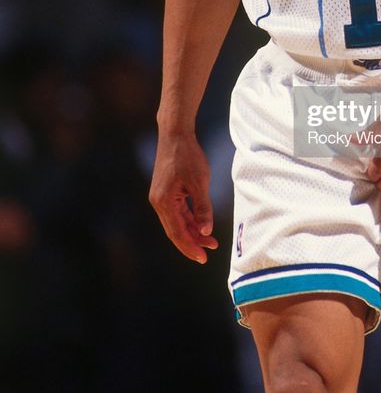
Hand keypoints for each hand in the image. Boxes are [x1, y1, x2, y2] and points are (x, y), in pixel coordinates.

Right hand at [149, 132, 218, 262]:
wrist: (175, 134)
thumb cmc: (187, 156)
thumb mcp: (199, 182)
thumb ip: (202, 208)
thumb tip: (206, 231)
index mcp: (164, 202)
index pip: (177, 233)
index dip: (190, 247)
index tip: (203, 258)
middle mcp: (158, 202)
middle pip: (175, 230)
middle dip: (192, 242)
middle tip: (209, 252)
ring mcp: (161, 196)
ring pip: (177, 221)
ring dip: (192, 230)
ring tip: (210, 239)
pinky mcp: (166, 191)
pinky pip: (178, 211)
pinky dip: (189, 218)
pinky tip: (201, 223)